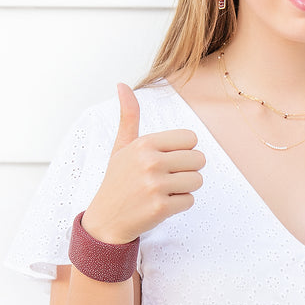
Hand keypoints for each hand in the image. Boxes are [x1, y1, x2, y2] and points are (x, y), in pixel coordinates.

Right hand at [82, 83, 204, 242]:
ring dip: (185, 188)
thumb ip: (129, 117)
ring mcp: (155, 186)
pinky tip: (161, 204)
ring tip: (164, 191)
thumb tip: (122, 85)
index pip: (191, 138)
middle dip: (188, 170)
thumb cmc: (117, 180)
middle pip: (199, 159)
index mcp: (144, 144)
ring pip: (198, 180)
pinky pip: (190, 200)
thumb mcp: (121, 147)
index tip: (167, 160)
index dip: (183, 151)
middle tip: (167, 178)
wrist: (105, 220)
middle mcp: (150, 162)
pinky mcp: (161, 208)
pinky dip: (180, 205)